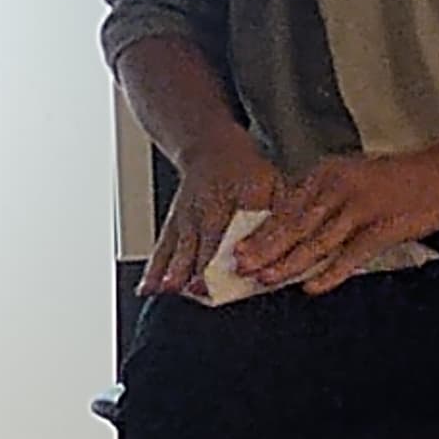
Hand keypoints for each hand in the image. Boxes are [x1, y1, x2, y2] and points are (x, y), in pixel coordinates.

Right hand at [144, 141, 282, 301]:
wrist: (211, 150)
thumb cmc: (248, 174)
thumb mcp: (275, 185)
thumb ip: (281, 216)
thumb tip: (289, 247)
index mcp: (240, 199)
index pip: (237, 227)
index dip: (237, 246)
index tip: (236, 266)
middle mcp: (209, 209)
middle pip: (206, 241)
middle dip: (203, 266)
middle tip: (200, 288)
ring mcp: (188, 218)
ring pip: (181, 246)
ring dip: (176, 268)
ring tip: (170, 288)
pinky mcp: (173, 225)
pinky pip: (162, 249)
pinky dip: (154, 269)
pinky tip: (149, 288)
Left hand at [235, 148, 438, 294]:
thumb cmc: (397, 182)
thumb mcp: (351, 180)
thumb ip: (322, 203)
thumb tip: (290, 232)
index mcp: (327, 176)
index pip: (286, 208)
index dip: (260, 233)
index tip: (236, 251)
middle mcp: (338, 187)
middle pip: (294, 224)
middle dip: (264, 249)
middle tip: (240, 268)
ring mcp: (360, 207)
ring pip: (317, 240)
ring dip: (289, 262)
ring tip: (266, 280)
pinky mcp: (382, 226)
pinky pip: (351, 254)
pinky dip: (330, 271)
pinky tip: (312, 286)